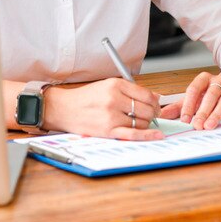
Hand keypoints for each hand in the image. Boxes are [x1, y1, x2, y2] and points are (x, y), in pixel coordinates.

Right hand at [47, 78, 163, 140]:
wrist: (64, 109)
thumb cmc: (85, 98)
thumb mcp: (108, 86)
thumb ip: (131, 90)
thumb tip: (155, 97)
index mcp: (115, 85)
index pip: (146, 94)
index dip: (155, 101)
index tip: (155, 105)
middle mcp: (114, 99)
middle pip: (146, 109)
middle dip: (152, 113)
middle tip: (151, 115)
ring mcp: (111, 115)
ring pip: (141, 122)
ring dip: (144, 124)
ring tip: (137, 121)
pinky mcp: (108, 130)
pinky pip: (132, 134)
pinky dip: (147, 135)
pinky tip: (156, 135)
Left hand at [161, 72, 220, 129]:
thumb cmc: (210, 92)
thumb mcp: (194, 97)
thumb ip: (178, 106)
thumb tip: (162, 115)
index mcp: (204, 79)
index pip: (194, 89)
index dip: (189, 104)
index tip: (184, 119)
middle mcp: (219, 81)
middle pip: (211, 94)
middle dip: (203, 110)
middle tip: (197, 125)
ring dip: (217, 113)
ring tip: (209, 126)